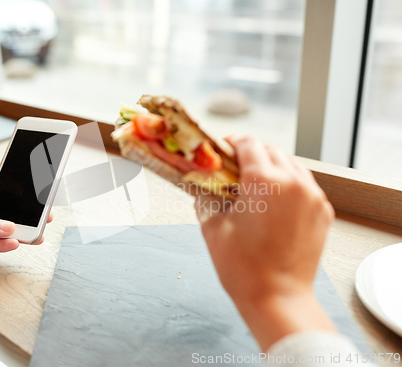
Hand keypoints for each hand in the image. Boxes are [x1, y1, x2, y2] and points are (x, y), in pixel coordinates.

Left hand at [0, 181, 52, 277]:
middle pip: (4, 212)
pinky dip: (5, 246)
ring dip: (18, 232)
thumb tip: (6, 226)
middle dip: (22, 215)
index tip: (33, 192)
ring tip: (34, 233)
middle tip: (41, 216)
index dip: (15, 191)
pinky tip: (14, 243)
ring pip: (3, 230)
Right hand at [195, 135, 335, 350]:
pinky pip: (305, 184)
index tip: (224, 148)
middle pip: (271, 150)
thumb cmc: (242, 268)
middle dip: (251, 153)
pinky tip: (274, 201)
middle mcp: (293, 182)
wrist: (277, 298)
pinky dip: (289, 184)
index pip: (249, 143)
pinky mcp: (322, 211)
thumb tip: (200, 182)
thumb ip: (205, 196)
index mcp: (264, 181)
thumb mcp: (212, 227)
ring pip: (291, 164)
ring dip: (272, 166)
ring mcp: (312, 196)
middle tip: (235, 168)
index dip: (232, 142)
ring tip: (255, 184)